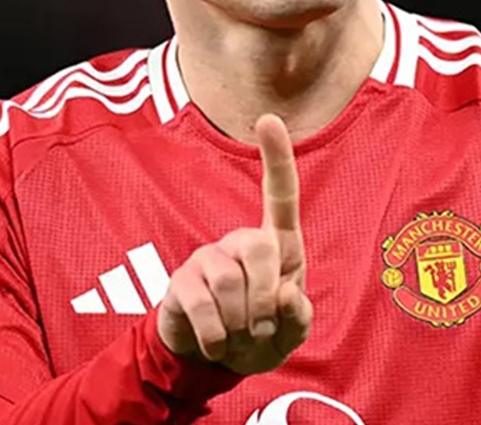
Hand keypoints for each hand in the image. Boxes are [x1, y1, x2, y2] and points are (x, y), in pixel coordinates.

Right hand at [157, 114, 310, 373]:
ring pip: (230, 282)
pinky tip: (217, 343)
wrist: (216, 362)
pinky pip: (202, 305)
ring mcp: (208, 258)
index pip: (280, 195)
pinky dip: (217, 336)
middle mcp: (241, 242)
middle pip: (259, 247)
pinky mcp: (181, 282)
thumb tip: (285, 293)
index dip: (276, 158)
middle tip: (263, 327)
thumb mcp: (291, 330)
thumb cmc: (263, 334)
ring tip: (240, 337)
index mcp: (277, 245)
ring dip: (242, 324)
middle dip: (266, 296)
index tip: (268, 119)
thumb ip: (298, 315)